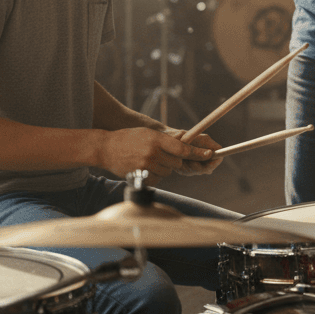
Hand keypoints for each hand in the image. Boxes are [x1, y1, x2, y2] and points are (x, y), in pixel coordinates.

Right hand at [97, 127, 216, 183]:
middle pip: (177, 163)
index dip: (197, 153)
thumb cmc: (128, 138)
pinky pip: (157, 179)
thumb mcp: (147, 134)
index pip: (182, 149)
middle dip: (174, 161)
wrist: (105, 148)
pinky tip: (143, 168)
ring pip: (167, 172)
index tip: (209, 155)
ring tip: (149, 160)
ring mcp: (146, 165)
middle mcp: (153, 153)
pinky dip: (154, 176)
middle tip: (162, 156)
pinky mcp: (140, 176)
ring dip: (163, 168)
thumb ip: (165, 141)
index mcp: (157, 139)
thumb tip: (184, 146)